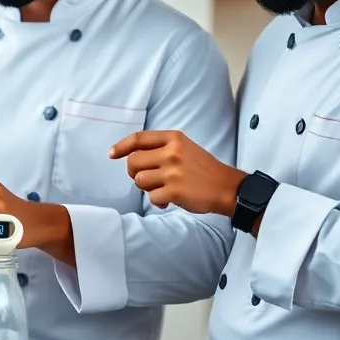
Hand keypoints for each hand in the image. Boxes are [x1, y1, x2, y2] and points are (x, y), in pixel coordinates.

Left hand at [108, 131, 244, 214]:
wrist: (227, 188)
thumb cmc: (203, 169)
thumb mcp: (185, 148)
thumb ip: (161, 148)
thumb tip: (130, 156)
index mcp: (174, 139)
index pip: (139, 138)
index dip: (121, 146)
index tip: (112, 154)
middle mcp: (172, 153)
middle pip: (133, 162)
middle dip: (134, 173)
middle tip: (146, 178)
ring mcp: (173, 172)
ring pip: (139, 180)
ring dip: (146, 188)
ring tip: (161, 188)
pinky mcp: (175, 191)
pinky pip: (151, 197)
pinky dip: (157, 201)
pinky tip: (168, 200)